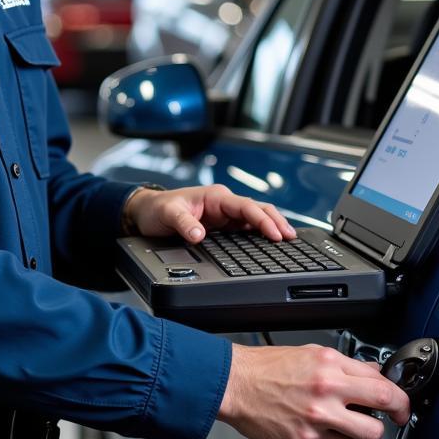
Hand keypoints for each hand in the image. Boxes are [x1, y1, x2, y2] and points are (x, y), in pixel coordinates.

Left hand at [124, 184, 295, 243]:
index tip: (274, 233)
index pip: (245, 206)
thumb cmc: (158, 209)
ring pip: (255, 217)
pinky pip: (247, 227)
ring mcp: (224, 214)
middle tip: (291, 237)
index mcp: (215, 196)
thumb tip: (199, 235)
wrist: (148, 212)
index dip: (261, 219)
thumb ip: (183, 223)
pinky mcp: (223, 225)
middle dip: (275, 221)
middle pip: (257, 209)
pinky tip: (271, 241)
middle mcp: (223, 203)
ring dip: (272, 225)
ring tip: (289, 239)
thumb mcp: (167, 214)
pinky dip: (261, 232)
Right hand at [218, 343, 410, 438]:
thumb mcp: (311, 352)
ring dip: (357, 433)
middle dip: (389, 420)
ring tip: (343, 420)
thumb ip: (345, 364)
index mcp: (329, 367)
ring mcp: (316, 421)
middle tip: (388, 418)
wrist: (236, 383)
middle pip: (380, 419)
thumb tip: (373, 373)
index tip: (401, 405)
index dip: (400, 400)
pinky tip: (322, 429)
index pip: (383, 387)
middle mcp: (326, 394)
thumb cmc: (267, 366)